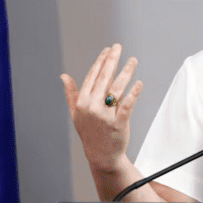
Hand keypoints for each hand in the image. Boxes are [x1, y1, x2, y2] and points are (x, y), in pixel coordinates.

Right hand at [60, 44, 143, 171]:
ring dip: (126, 72)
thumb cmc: (89, 132)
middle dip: (112, 60)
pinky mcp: (118, 123)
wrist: (101, 155)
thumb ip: (71, 94)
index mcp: (82, 102)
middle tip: (118, 47)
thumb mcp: (76, 114)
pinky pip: (127, 105)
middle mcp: (92, 107)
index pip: (92, 76)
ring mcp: (105, 115)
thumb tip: (63, 76)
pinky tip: (139, 83)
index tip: (107, 49)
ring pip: (117, 88)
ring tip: (133, 60)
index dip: (100, 61)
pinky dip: (133, 93)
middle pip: (104, 78)